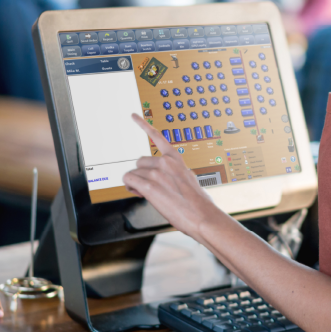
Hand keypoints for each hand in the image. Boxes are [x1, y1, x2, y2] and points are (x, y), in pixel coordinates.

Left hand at [122, 114, 223, 239]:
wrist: (202, 215)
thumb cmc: (198, 203)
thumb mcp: (188, 180)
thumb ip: (174, 174)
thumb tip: (164, 180)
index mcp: (176, 159)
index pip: (157, 137)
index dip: (143, 125)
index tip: (134, 116)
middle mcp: (165, 162)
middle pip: (139, 162)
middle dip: (141, 174)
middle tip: (148, 187)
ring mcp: (157, 173)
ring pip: (133, 174)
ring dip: (136, 184)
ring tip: (147, 194)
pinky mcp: (149, 186)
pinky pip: (129, 181)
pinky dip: (131, 188)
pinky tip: (139, 194)